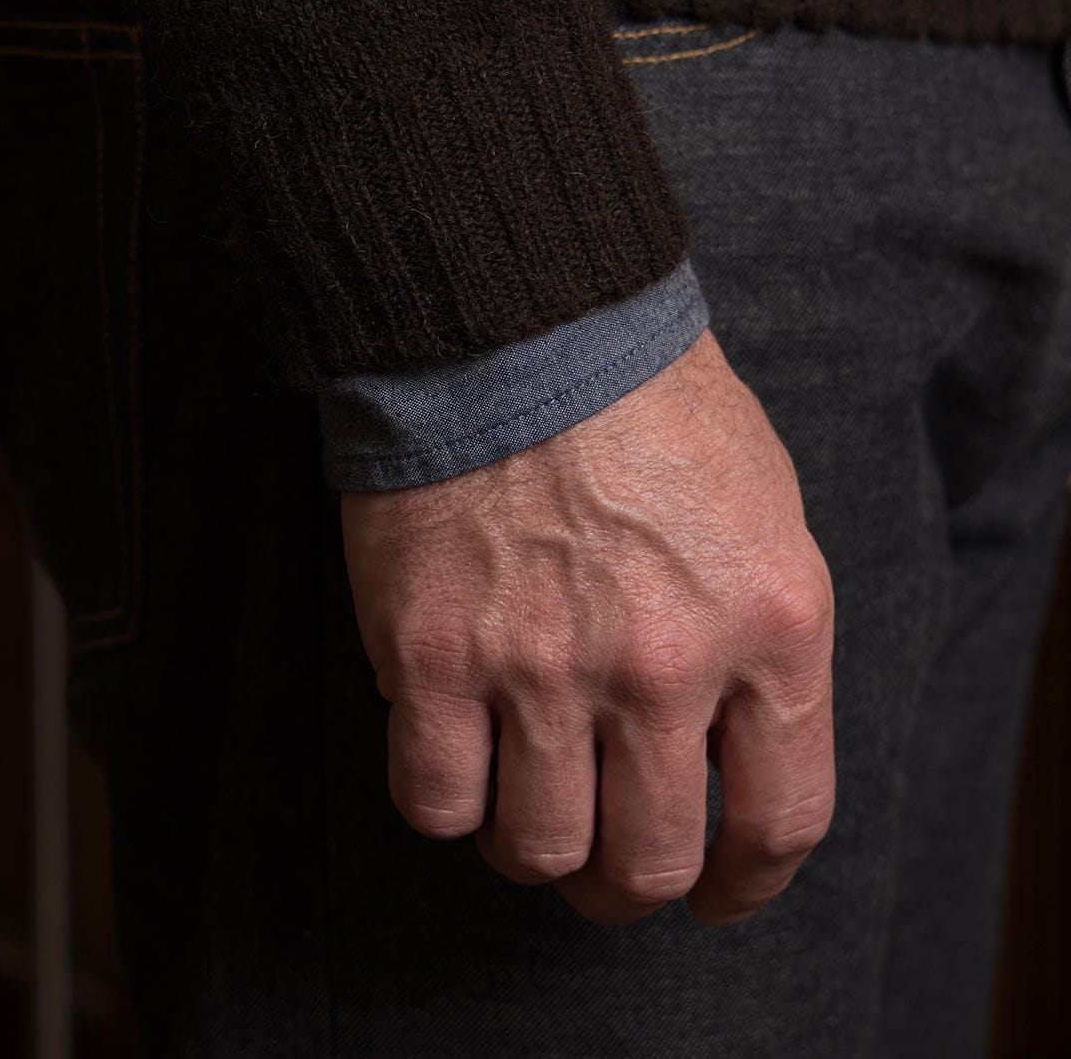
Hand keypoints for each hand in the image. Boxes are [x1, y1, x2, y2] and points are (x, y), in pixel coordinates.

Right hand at [339, 328, 834, 925]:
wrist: (517, 321)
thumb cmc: (646, 401)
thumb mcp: (762, 506)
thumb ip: (761, 636)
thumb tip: (725, 743)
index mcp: (772, 622)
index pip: (780, 818)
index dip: (745, 882)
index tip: (717, 890)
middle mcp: (664, 662)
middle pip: (650, 861)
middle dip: (629, 887)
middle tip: (606, 868)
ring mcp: (541, 664)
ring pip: (539, 850)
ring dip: (535, 845)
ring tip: (525, 800)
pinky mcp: (432, 653)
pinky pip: (435, 800)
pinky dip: (447, 797)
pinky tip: (454, 751)